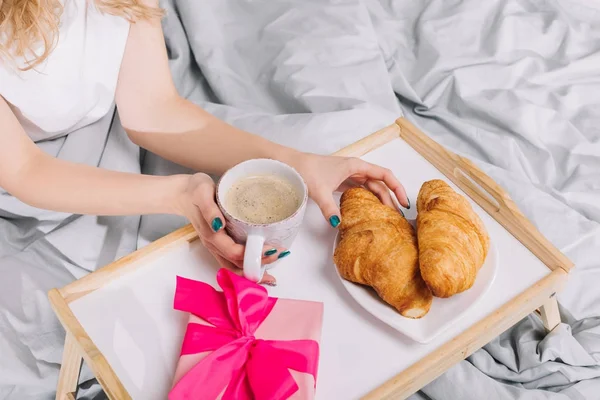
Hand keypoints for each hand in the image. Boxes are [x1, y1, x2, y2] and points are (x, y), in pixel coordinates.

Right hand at [174, 173, 283, 284]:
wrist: (182, 193)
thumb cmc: (194, 191)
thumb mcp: (202, 194)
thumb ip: (209, 210)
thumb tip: (219, 225)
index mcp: (212, 235)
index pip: (235, 252)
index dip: (254, 254)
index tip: (273, 249)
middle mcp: (214, 245)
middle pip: (237, 265)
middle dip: (259, 266)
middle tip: (279, 257)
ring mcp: (216, 246)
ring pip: (235, 267)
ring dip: (253, 271)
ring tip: (272, 274)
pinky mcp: (220, 243)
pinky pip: (233, 260)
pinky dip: (247, 266)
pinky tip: (260, 264)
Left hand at [286, 153, 409, 225]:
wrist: (290, 164)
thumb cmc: (305, 170)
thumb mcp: (319, 190)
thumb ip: (329, 207)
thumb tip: (338, 223)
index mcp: (356, 166)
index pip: (385, 175)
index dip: (397, 188)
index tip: (404, 203)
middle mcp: (355, 169)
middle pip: (380, 184)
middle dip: (390, 199)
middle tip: (396, 217)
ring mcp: (348, 175)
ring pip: (370, 188)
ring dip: (379, 200)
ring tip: (386, 217)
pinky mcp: (341, 182)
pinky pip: (359, 191)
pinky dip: (366, 200)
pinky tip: (369, 212)